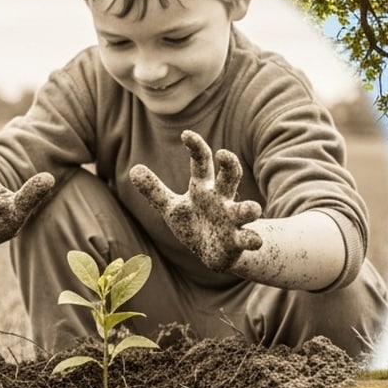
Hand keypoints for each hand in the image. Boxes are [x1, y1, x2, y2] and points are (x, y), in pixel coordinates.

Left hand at [128, 130, 262, 271]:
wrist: (215, 252)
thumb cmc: (194, 223)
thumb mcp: (171, 207)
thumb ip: (153, 190)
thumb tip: (133, 169)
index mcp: (204, 189)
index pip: (201, 163)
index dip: (196, 148)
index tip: (186, 134)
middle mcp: (222, 200)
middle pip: (230, 177)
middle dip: (230, 165)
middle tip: (224, 154)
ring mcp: (232, 220)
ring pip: (246, 210)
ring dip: (250, 208)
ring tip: (254, 209)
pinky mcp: (238, 241)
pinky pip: (249, 239)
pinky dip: (252, 239)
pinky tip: (254, 240)